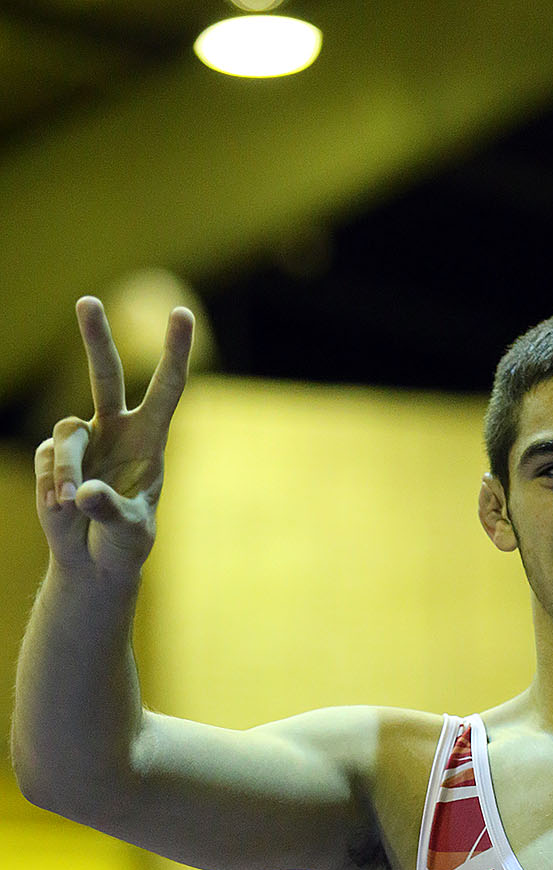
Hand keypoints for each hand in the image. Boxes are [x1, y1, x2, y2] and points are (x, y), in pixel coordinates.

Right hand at [34, 296, 193, 584]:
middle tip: (87, 301)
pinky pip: (46, 461)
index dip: (175, 352)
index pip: (167, 388)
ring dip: (67, 468)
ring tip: (70, 501)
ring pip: (67, 434)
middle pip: (105, 374)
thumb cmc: (126, 543)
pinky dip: (51, 487)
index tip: (182, 313)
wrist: (94, 560)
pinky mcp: (51, 457)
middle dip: (95, 338)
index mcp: (150, 439)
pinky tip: (61, 509)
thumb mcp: (129, 533)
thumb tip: (82, 493)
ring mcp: (83, 440)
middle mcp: (116, 429)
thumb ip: (111, 511)